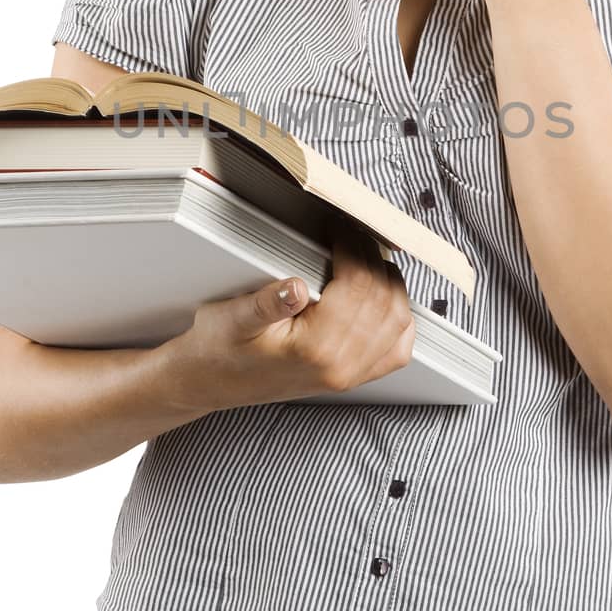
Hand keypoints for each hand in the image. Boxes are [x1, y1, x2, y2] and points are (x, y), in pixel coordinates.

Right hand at [164, 222, 415, 411]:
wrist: (211, 382)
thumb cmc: (219, 348)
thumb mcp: (231, 317)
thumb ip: (265, 303)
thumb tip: (295, 286)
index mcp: (314, 349)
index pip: (357, 286)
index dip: (354, 248)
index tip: (340, 227)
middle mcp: (341, 367)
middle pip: (383, 300)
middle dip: (372, 258)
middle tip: (353, 234)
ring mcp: (350, 375)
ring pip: (398, 322)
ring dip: (390, 283)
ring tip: (366, 257)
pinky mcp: (352, 377)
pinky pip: (397, 351)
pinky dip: (399, 319)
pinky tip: (383, 297)